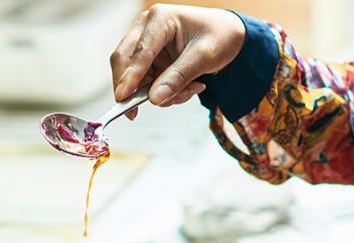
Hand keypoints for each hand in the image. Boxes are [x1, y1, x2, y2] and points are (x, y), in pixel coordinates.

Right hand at [109, 4, 245, 118]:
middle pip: (125, 61)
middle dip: (133, 88)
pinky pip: (146, 82)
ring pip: (135, 76)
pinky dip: (164, 91)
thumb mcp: (204, 57)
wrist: (230, 35)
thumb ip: (178, 77)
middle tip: (134, 112)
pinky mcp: (151, 59)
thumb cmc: (220, 36)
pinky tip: (185, 89)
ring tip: (187, 92)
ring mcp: (147, 44)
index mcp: (159, 19)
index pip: (139, 51)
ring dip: (156, 92)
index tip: (123, 98)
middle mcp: (147, 28)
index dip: (129, 77)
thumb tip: (154, 98)